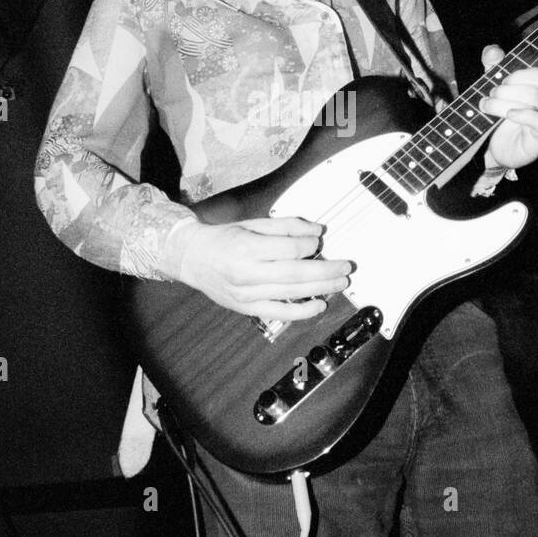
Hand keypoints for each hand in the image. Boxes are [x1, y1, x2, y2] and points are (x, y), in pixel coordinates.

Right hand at [163, 216, 351, 320]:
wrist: (192, 258)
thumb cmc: (222, 239)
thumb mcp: (252, 224)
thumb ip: (285, 226)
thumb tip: (315, 231)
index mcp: (247, 248)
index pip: (289, 249)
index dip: (310, 246)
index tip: (320, 242)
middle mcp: (247, 274)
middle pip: (296, 274)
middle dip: (326, 271)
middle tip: (345, 267)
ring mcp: (246, 295)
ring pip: (291, 294)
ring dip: (321, 289)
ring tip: (339, 283)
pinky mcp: (246, 308)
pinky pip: (279, 312)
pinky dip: (302, 311)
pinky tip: (319, 304)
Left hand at [477, 44, 537, 170]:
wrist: (493, 147)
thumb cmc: (499, 115)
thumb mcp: (493, 88)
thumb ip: (493, 67)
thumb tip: (492, 50)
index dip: (518, 74)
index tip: (499, 81)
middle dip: (511, 86)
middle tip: (491, 94)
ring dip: (509, 99)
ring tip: (489, 105)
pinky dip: (524, 115)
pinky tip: (509, 114)